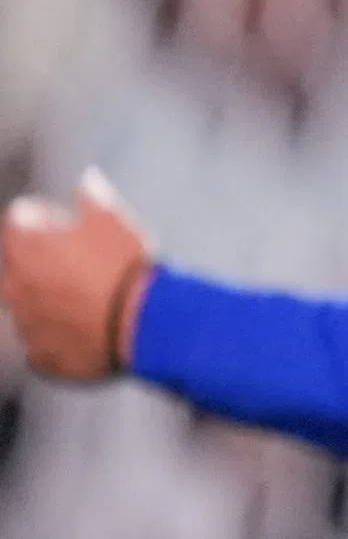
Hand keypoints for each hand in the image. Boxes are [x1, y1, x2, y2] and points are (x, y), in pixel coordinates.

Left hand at [3, 171, 154, 382]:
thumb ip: (93, 196)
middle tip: (83, 261)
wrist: (144, 325)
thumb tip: (87, 182)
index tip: (69, 221)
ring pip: (29, 305)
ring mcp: (25, 324)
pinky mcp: (42, 356)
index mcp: (24, 247)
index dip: (46, 215)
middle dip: (43, 260)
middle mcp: (13, 285)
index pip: (19, 218)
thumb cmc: (125, 267)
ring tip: (91, 299)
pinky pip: (42, 344)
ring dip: (50, 298)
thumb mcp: (114, 218)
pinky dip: (59, 336)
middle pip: (19, 264)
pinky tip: (88, 329)